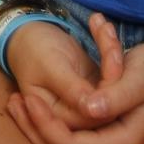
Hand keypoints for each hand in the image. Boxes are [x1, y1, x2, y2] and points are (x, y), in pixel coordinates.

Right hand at [3, 14, 106, 128]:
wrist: (28, 37)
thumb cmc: (32, 50)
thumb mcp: (50, 66)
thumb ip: (71, 89)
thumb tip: (95, 109)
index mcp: (58, 118)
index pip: (92, 115)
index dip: (108, 88)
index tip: (111, 52)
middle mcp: (75, 117)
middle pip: (108, 104)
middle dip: (114, 66)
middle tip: (107, 31)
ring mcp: (89, 103)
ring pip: (114, 88)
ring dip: (114, 54)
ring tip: (103, 25)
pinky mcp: (97, 88)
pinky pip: (113, 74)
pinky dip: (111, 50)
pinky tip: (103, 27)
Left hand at [8, 24, 143, 143]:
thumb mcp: (138, 76)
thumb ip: (115, 95)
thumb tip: (89, 109)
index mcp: (125, 142)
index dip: (47, 126)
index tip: (28, 98)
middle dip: (35, 130)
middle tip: (13, 101)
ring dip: (36, 129)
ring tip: (14, 102)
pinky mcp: (101, 137)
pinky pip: (67, 140)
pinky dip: (47, 124)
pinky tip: (30, 103)